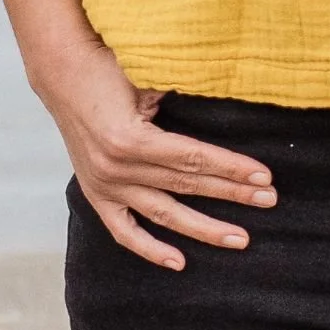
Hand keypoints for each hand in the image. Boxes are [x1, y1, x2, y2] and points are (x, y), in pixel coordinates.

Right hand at [32, 35, 276, 270]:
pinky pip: (124, 231)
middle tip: (269, 200)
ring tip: (240, 239)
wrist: (61, 71)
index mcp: (131, 138)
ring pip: (163, 214)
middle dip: (231, 194)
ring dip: (204, 228)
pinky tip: (179, 262)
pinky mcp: (96, 194)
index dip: (231, 167)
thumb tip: (226, 104)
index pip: (193, 158)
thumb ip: (179, 95)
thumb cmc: (109, 66)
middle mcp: (117, 168)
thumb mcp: (145, 76)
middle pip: (186, 185)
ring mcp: (105, 186)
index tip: (263, 176)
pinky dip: (150, 249)